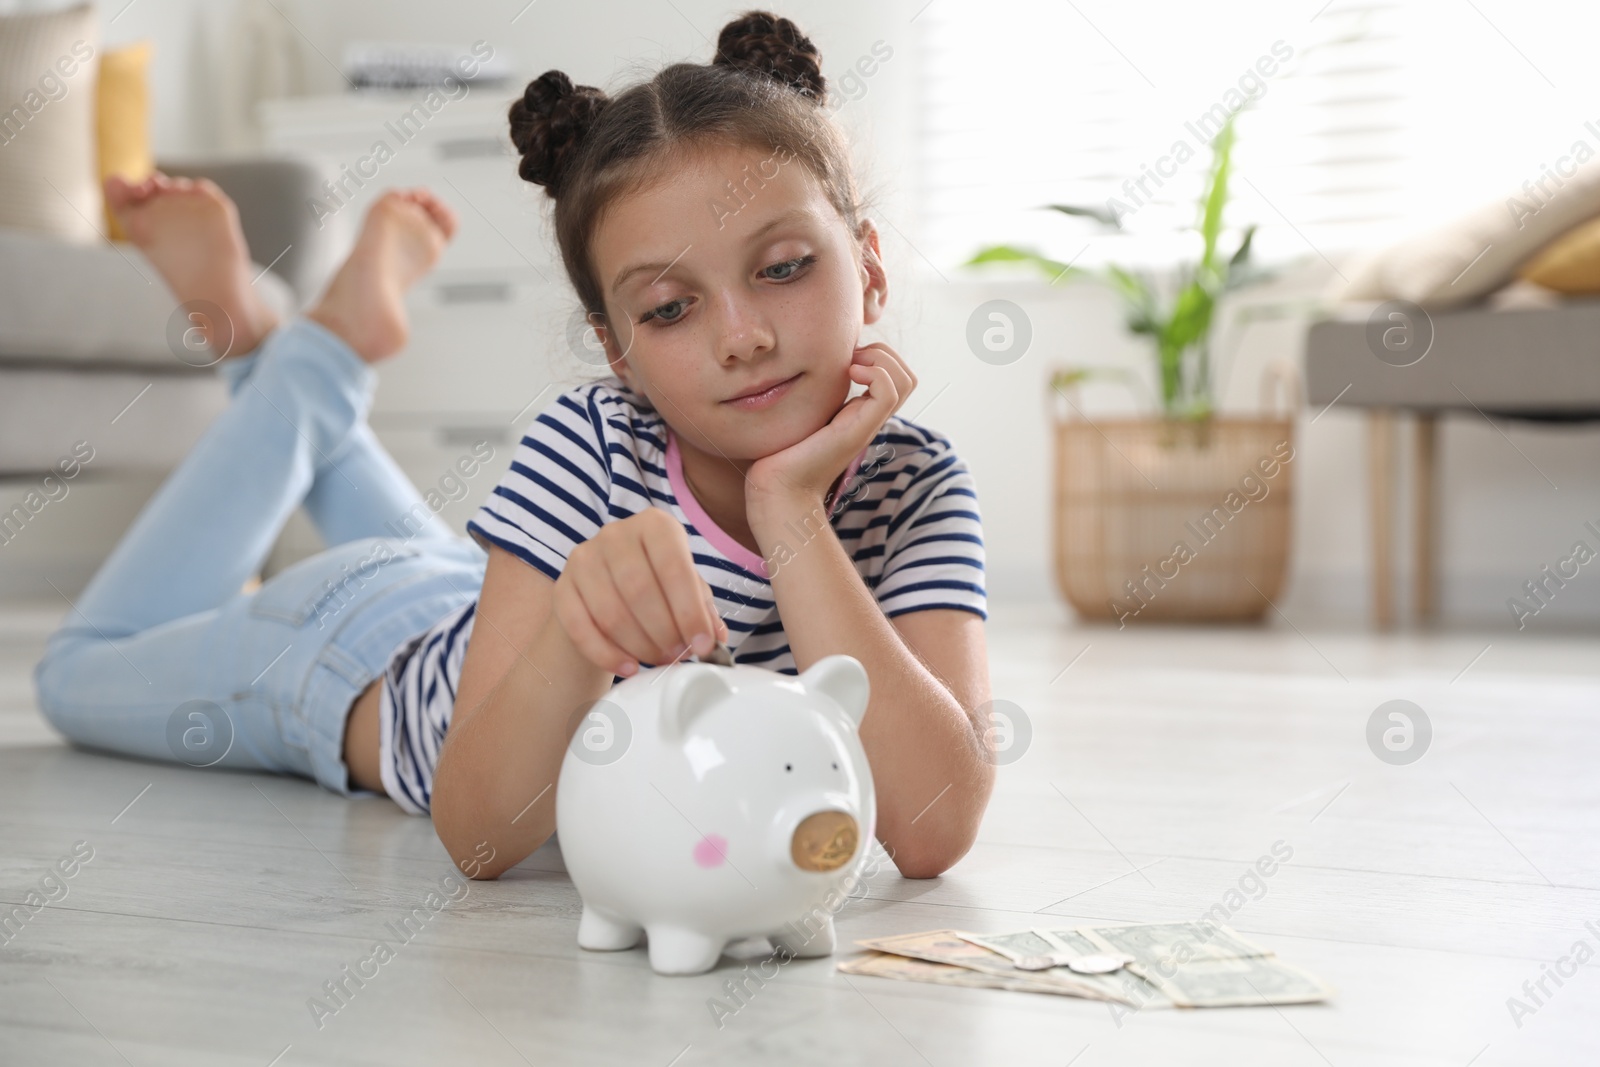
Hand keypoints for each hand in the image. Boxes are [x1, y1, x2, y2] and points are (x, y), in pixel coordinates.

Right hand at [552, 508, 729, 675]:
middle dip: (664, 631)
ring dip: (639, 645)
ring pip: (611, 612)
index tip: (702, 645)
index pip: (674, 567)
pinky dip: (606, 654)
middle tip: (677, 655)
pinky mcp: (562, 587)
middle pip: (639, 590)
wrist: (606, 591)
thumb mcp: (684, 589)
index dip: (690, 611)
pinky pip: (581, 628)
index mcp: (654, 525)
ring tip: (657, 660)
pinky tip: (628, 667)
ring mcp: (584, 558)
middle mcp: (616, 534)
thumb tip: (714, 638)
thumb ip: (701, 609)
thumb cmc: (656, 586)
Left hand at [746, 343, 915, 516]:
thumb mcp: (800, 415)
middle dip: (883, 353)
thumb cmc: (781, 456)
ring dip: (881, 359)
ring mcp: (867, 424)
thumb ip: (809, 396)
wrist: (778, 490)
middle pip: (907, 377)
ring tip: (852, 365)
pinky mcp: (859, 430)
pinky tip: (849, 374)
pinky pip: (888, 391)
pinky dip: (875, 372)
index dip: (877, 356)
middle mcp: (869, 419)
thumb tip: (798, 369)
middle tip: (850, 359)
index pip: (895, 377)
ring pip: (906, 380)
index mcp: (859, 414)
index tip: (844, 358)